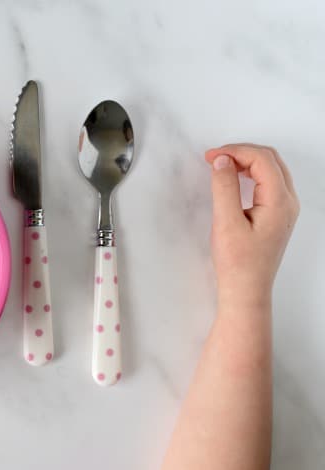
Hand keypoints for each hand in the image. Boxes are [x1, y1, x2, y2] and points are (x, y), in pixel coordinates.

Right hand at [204, 144, 298, 310]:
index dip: (236, 151)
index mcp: (280, 202)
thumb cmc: (238, 263)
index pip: (262, 160)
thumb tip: (222, 161)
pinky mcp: (276, 215)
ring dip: (246, 162)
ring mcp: (284, 209)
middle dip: (241, 153)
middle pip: (270, 160)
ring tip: (221, 166)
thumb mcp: (226, 222)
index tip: (211, 156)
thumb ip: (224, 188)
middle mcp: (287, 203)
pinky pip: (267, 183)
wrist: (246, 290)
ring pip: (270, 170)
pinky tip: (233, 180)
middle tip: (214, 157)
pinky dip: (250, 174)